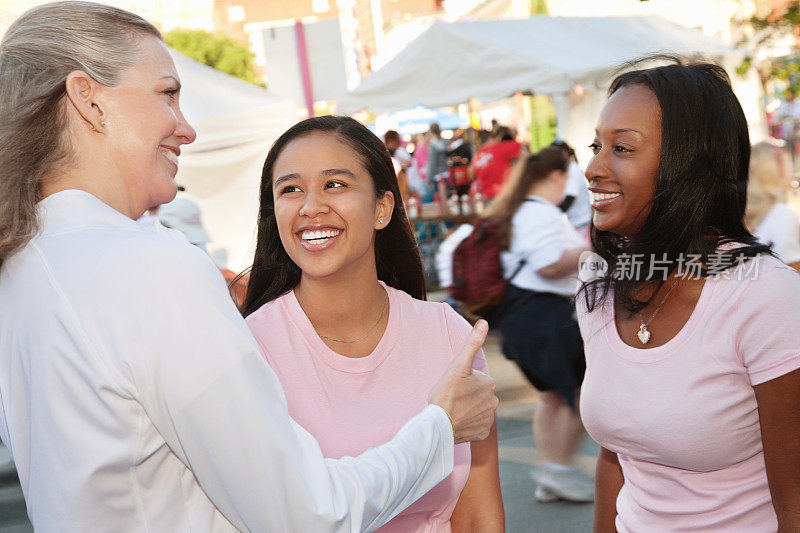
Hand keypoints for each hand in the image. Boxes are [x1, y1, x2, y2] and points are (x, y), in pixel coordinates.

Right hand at [428, 320, 497, 443]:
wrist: (439, 424)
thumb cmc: (446, 393)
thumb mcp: (459, 364)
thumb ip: (473, 343)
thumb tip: (484, 322)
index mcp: (489, 383)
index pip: (476, 380)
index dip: (463, 382)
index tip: (454, 387)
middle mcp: (494, 401)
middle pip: (478, 395)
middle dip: (468, 396)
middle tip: (452, 398)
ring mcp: (488, 419)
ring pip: (478, 410)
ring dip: (468, 410)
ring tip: (454, 410)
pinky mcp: (482, 434)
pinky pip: (476, 426)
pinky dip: (469, 424)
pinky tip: (458, 422)